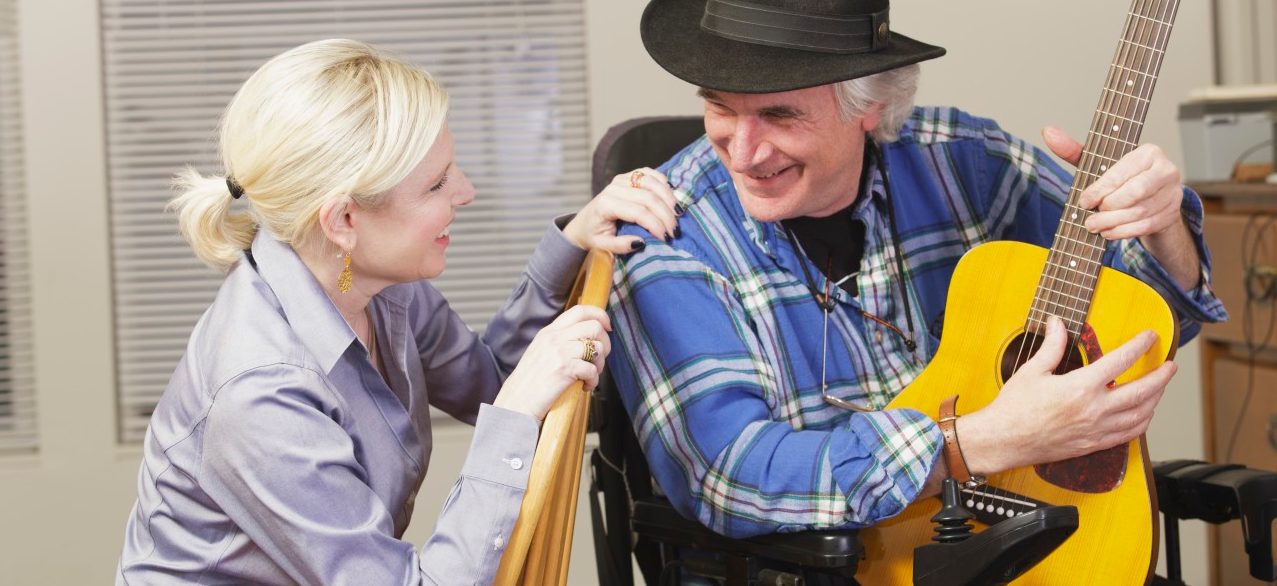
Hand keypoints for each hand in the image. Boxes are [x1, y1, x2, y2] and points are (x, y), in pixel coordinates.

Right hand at [493, 305, 611, 420]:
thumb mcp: (540, 352)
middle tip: (599, 358)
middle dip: (605, 343)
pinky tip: (584, 387)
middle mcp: (554, 338)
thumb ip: (560, 341)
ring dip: (600, 364)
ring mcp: (559, 352)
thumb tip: (586, 339)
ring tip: (590, 375)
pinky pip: (592, 369)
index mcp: (549, 332)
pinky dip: (594, 381)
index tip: (607, 327)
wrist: (515, 402)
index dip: (600, 315)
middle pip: (594, 326)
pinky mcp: (564, 369)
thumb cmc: (529, 382)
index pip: (580, 311)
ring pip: (597, 347)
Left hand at [562, 167, 680, 252]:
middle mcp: (613, 188)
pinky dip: (663, 183)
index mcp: (606, 205)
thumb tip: (641, 242)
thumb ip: (620, 246)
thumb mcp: (602, 246)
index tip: (667, 238)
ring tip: (678, 215)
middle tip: (675, 231)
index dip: (656, 225)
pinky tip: (672, 196)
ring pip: (652, 182)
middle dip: (666, 215)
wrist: (584, 223)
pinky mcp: (628, 175)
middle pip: (648, 197)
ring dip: (669, 198)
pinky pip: (650, 173)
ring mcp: (621, 179)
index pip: (639, 212)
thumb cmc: (594, 236)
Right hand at [957, 316, 1175, 473]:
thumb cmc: (1014, 407)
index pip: (1121, 360)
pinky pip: (1129, 435)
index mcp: (1081, 386)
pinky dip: (1142, 422)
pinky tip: (1144, 414)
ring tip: (1160, 388)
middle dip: (1162, 376)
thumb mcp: (1032, 370)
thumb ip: (1052, 346)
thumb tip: (1057, 323)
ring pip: (1141, 414)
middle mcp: (1094, 409)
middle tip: (1171, 365)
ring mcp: (1097, 429)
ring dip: (1156, 399)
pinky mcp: (1094, 444)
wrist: (1004, 440)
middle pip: (1143, 391)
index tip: (1149, 336)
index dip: (1139, 345)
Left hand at [1042, 126, 1182, 240]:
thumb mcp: (1097, 162)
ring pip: (1139, 212)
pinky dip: (1123, 232)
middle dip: (1107, 209)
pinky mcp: (1171, 214)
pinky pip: (1145, 226)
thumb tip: (1048, 132)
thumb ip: (1073, 149)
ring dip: (1112, 223)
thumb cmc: (1119, 177)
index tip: (1083, 201)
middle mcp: (1166, 170)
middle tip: (1089, 218)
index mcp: (1148, 152)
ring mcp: (1172, 193)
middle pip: (1134, 193)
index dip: (1100, 190)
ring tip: (1094, 226)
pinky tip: (1108, 233)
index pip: (1121, 172)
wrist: (1148, 196)